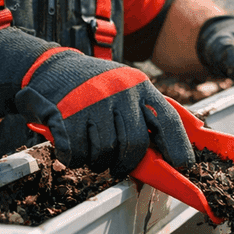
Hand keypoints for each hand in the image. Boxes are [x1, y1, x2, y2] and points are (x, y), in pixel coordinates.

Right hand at [0, 28, 192, 176]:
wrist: (49, 67)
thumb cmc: (93, 84)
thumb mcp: (126, 86)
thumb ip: (148, 110)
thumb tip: (185, 136)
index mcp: (139, 86)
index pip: (168, 120)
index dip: (178, 146)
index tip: (183, 165)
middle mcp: (119, 92)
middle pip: (134, 144)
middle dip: (126, 163)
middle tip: (118, 165)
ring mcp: (92, 103)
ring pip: (105, 153)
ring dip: (97, 160)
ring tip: (90, 147)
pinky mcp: (66, 116)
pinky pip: (78, 154)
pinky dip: (74, 157)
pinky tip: (72, 143)